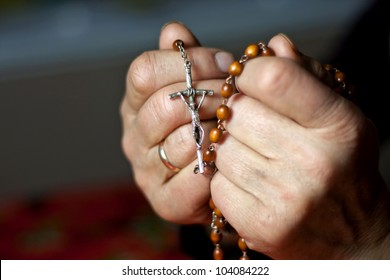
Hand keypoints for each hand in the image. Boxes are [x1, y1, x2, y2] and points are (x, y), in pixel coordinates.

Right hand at [120, 22, 233, 223]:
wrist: (217, 177)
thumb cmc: (208, 124)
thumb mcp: (196, 87)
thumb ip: (185, 60)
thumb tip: (174, 31)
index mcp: (135, 104)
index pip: (144, 71)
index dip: (189, 62)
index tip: (226, 64)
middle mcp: (133, 137)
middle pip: (162, 105)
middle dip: (209, 95)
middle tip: (236, 95)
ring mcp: (145, 171)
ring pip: (181, 141)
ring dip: (217, 130)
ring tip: (236, 126)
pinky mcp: (164, 201)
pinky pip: (193, 179)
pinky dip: (217, 167)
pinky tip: (229, 159)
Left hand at [210, 35, 389, 258]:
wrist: (353, 234)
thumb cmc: (343, 166)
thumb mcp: (338, 116)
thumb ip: (305, 76)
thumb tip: (274, 45)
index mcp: (338, 125)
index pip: (272, 77)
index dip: (250, 74)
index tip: (250, 81)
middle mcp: (313, 161)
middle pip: (237, 112)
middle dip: (238, 114)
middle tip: (253, 125)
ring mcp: (286, 197)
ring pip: (221, 149)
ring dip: (230, 149)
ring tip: (255, 157)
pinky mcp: (260, 224)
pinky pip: (217, 183)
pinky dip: (226, 180)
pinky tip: (249, 184)